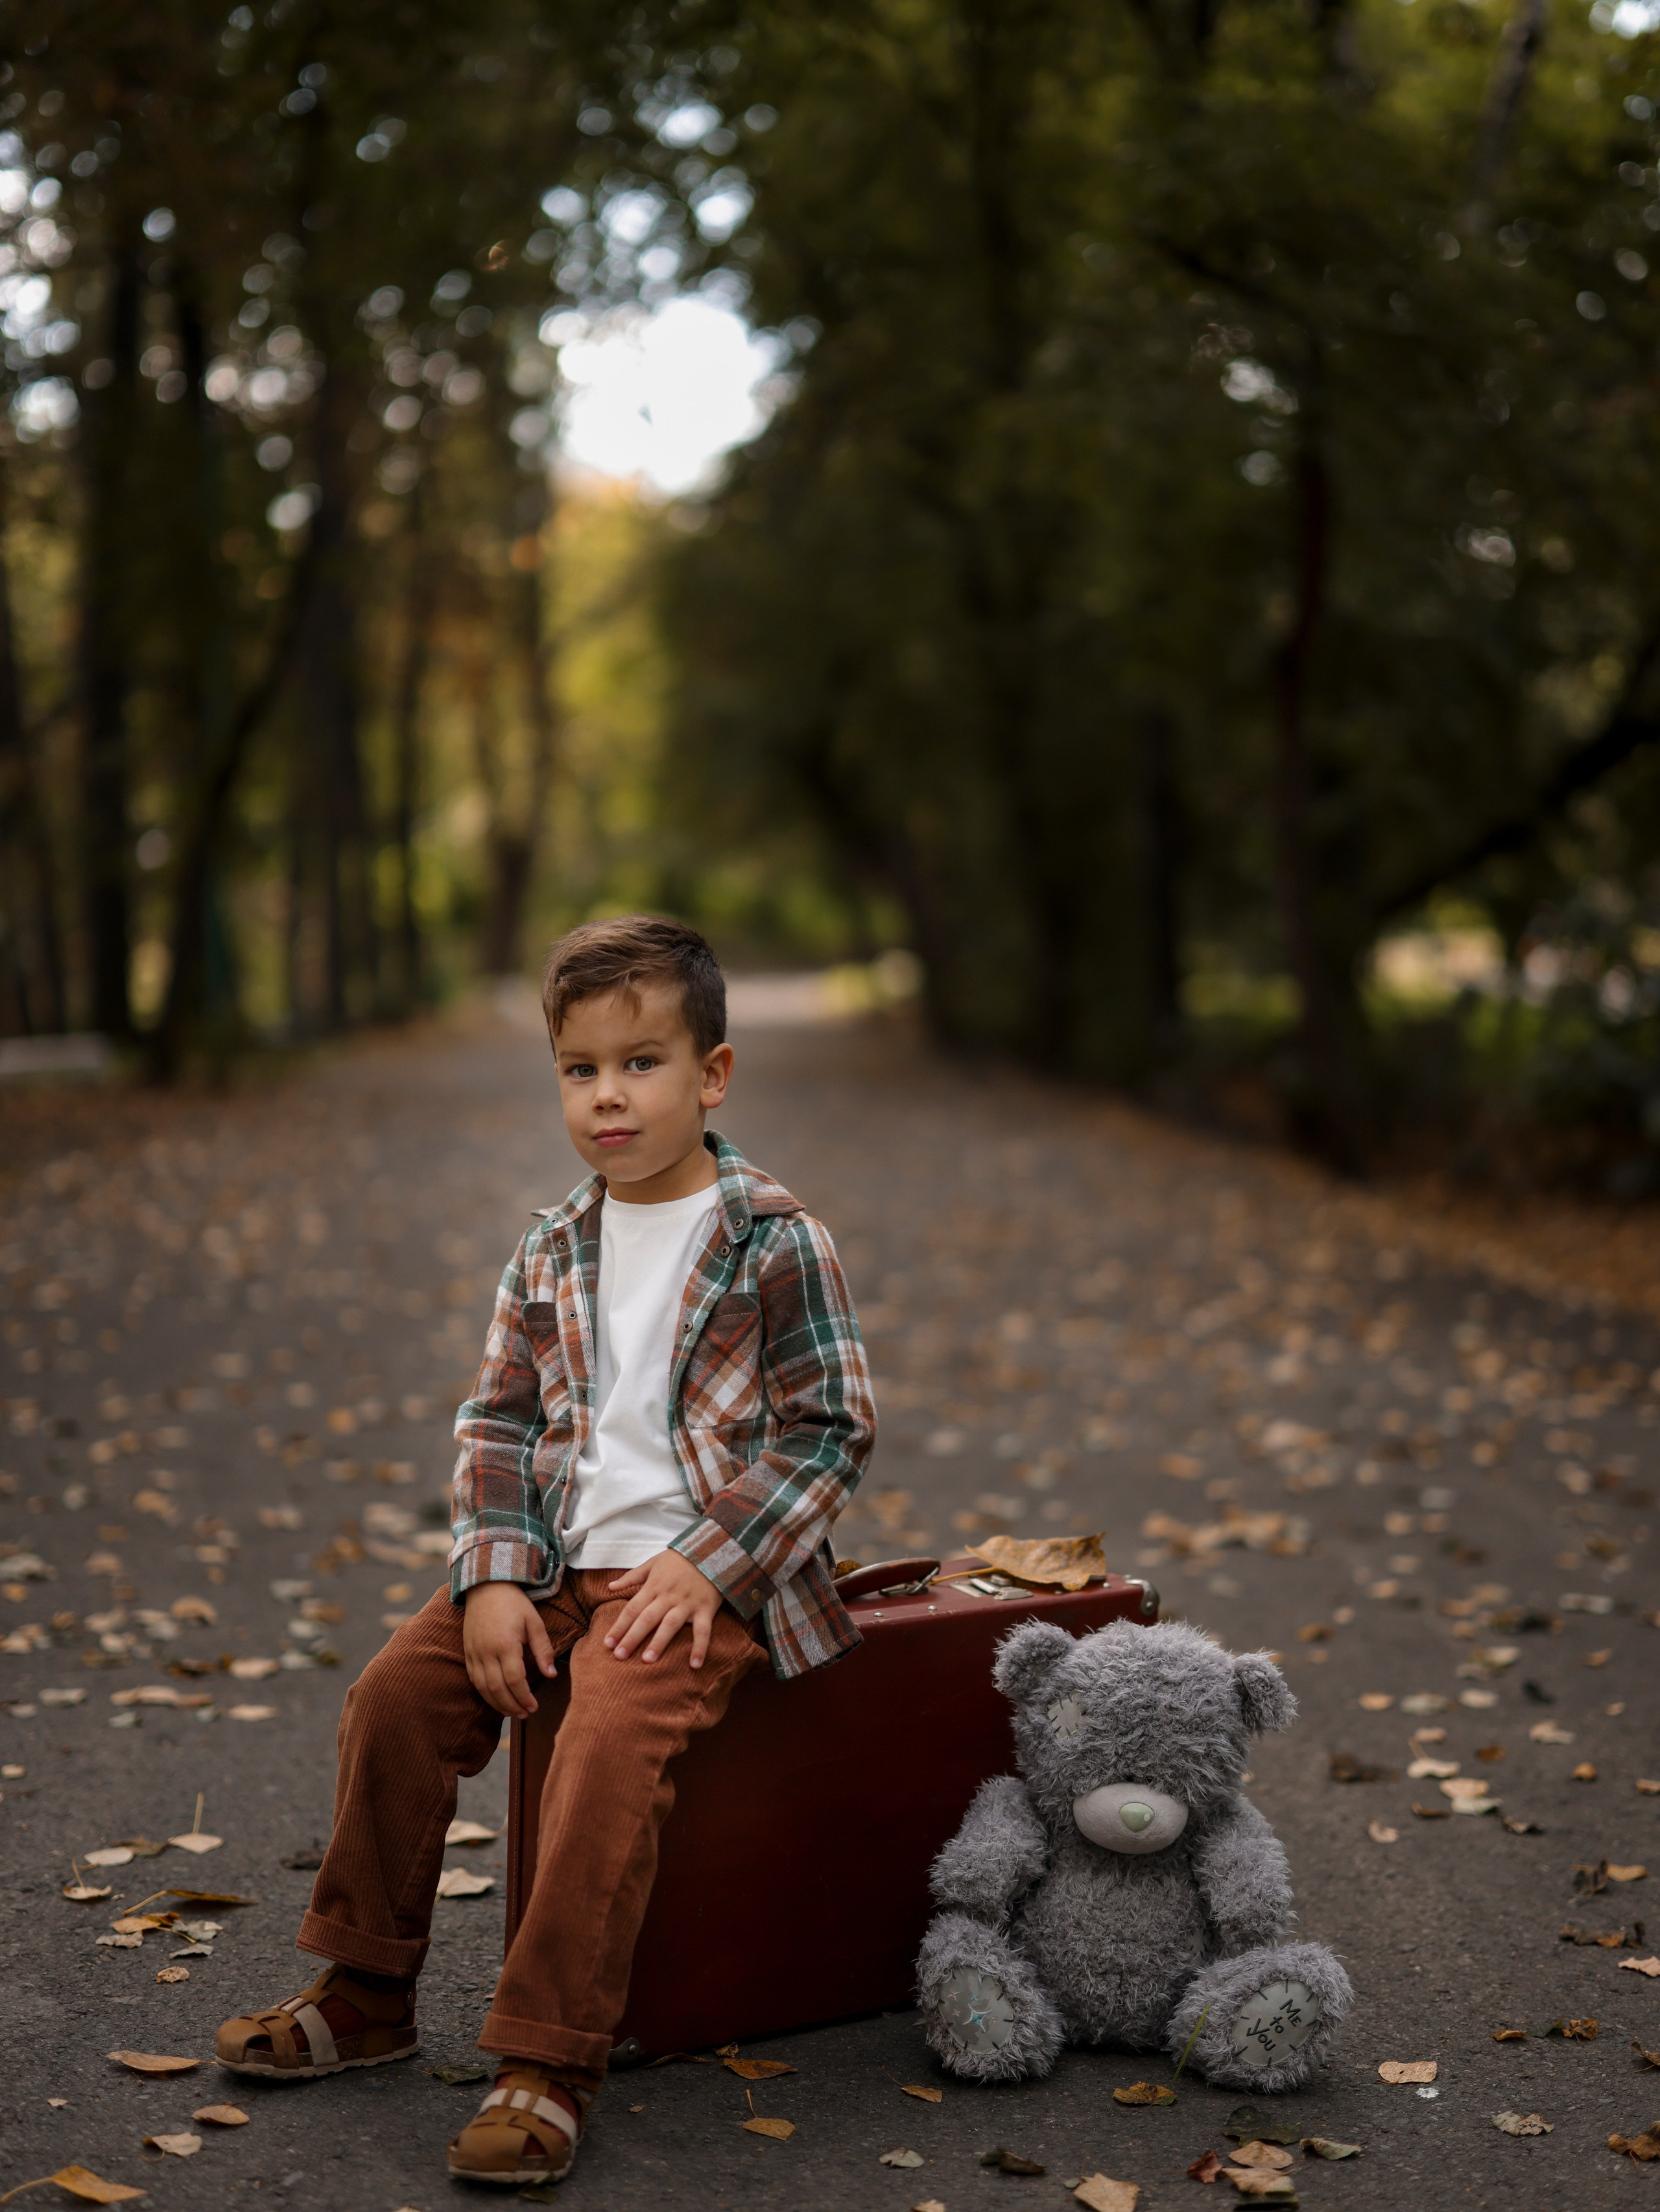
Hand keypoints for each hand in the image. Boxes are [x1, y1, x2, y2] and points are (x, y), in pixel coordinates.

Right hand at [462, 1583, 556, 1718]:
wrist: (486, 1586)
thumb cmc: (514, 1603)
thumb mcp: (534, 1622)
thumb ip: (543, 1649)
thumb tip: (551, 1674)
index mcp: (505, 1644)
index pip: (515, 1680)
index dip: (525, 1697)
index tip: (534, 1707)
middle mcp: (486, 1652)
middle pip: (497, 1689)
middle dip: (512, 1706)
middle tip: (525, 1714)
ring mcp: (474, 1653)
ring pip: (483, 1688)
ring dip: (497, 1703)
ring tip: (512, 1712)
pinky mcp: (467, 1652)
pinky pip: (473, 1679)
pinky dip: (484, 1693)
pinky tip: (495, 1699)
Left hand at [603, 1551, 720, 1667]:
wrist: (712, 1549)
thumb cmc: (680, 1558)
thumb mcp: (654, 1562)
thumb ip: (632, 1576)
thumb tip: (610, 1586)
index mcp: (654, 1586)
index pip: (632, 1609)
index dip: (619, 1626)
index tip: (607, 1643)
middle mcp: (668, 1596)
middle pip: (647, 1619)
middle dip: (632, 1638)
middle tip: (619, 1656)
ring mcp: (687, 1603)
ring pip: (670, 1625)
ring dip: (659, 1643)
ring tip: (647, 1661)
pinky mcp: (706, 1608)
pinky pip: (703, 1630)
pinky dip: (700, 1647)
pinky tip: (695, 1665)